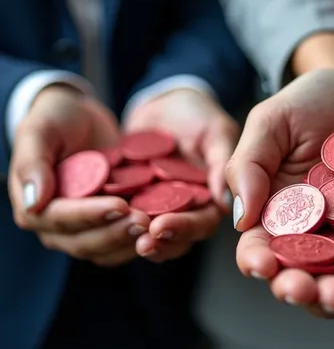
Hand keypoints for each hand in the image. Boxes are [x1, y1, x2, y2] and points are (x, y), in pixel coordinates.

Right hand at [9, 85, 149, 266]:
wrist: (82, 120)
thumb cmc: (56, 120)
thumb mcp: (40, 130)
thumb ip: (33, 163)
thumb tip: (33, 201)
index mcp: (34, 208)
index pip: (60, 219)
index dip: (90, 215)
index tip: (120, 206)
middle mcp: (58, 229)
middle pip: (86, 243)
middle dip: (116, 233)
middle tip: (146, 220)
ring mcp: (86, 232)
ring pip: (108, 251)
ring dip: (133, 241)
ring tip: (158, 227)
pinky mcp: (111, 229)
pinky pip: (127, 244)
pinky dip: (146, 239)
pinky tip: (167, 227)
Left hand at [124, 88, 239, 261]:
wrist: (165, 105)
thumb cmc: (199, 116)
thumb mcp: (216, 132)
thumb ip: (220, 164)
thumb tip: (224, 202)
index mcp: (211, 200)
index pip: (203, 223)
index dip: (184, 228)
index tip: (161, 227)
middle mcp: (186, 211)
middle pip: (176, 238)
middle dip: (158, 243)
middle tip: (139, 243)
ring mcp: (159, 209)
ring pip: (149, 236)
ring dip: (133, 240)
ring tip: (115, 234)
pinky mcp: (133, 202)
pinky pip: (121, 218)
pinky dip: (110, 222)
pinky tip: (95, 219)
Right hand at [228, 69, 333, 330]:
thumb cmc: (312, 102)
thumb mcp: (273, 122)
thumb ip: (250, 165)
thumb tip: (241, 219)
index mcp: (283, 220)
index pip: (266, 253)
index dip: (263, 267)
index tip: (266, 270)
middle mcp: (324, 240)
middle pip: (319, 281)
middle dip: (324, 296)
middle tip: (331, 295)